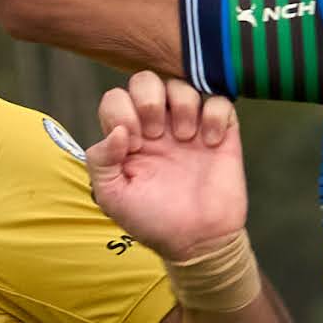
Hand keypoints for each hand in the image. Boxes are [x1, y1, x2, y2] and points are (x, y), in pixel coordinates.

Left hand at [86, 74, 244, 261]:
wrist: (197, 242)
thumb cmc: (152, 221)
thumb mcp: (112, 197)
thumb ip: (100, 161)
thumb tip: (117, 130)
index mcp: (128, 138)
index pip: (116, 98)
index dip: (121, 113)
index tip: (132, 147)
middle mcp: (157, 127)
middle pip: (146, 80)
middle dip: (148, 100)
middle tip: (154, 135)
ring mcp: (189, 128)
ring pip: (182, 85)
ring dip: (182, 105)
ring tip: (185, 138)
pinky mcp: (221, 134)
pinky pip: (221, 101)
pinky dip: (215, 115)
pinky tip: (211, 142)